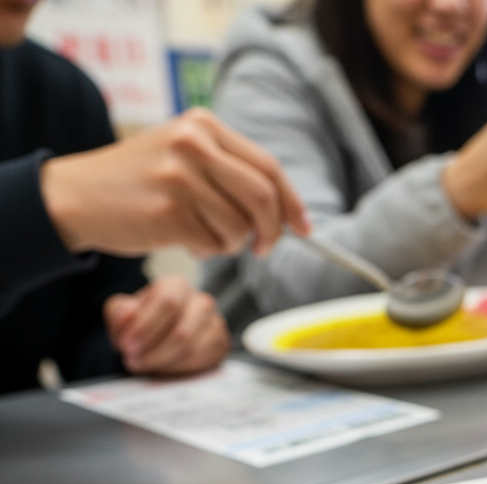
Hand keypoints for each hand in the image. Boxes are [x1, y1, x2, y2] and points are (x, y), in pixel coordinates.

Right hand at [41, 108, 308, 258]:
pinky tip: (183, 237)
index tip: (304, 228)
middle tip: (263, 248)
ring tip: (203, 233)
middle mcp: (193, 144)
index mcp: (203, 125)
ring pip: (240, 228)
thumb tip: (288, 213)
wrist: (78, 195)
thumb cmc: (141, 182)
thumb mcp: (185, 155)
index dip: (292, 203)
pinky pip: (214, 245)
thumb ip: (232, 172)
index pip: (268, 168)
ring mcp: (179, 177)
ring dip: (230, 243)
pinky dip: (207, 251)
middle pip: (264, 198)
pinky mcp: (168, 212)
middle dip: (272, 232)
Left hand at [103, 275, 229, 376]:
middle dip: (154, 350)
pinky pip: (201, 361)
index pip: (167, 302)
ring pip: (192, 349)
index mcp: (177, 285)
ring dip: (163, 362)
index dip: (146, 326)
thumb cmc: (143, 322)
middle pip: (182, 331)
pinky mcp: (220, 345)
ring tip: (144, 364)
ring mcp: (215, 323)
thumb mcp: (122, 313)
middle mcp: (201, 301)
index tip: (126, 345)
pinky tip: (162, 367)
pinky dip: (177, 368)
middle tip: (133, 360)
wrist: (161, 336)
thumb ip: (119, 312)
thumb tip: (127, 314)